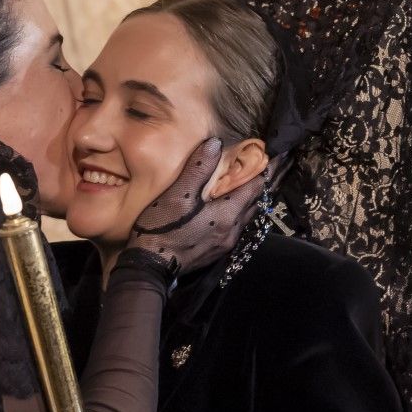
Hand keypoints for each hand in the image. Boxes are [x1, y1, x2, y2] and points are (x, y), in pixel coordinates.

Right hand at [125, 138, 265, 276]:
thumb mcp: (178, 194)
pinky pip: (234, 229)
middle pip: (253, 203)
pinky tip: (221, 211)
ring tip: (235, 187)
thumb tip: (216, 144)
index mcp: (228, 214)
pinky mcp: (215, 253)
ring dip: (243, 201)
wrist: (150, 267)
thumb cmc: (163, 228)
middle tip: (249, 169)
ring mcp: (225, 244)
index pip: (255, 187)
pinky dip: (233, 215)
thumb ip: (198, 168)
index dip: (258, 170)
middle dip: (253, 185)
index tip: (260, 157)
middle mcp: (233, 230)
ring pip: (244, 218)